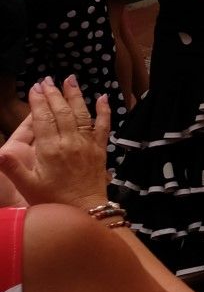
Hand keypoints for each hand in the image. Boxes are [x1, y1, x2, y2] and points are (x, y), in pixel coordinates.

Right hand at [0, 78, 112, 210]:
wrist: (86, 211)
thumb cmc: (53, 200)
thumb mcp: (27, 185)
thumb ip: (12, 167)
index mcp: (50, 149)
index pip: (43, 118)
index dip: (38, 101)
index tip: (35, 87)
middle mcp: (70, 142)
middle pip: (62, 112)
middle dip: (54, 94)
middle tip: (48, 80)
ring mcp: (87, 144)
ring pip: (82, 114)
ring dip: (76, 95)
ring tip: (70, 80)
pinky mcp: (100, 150)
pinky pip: (104, 126)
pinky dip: (104, 111)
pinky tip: (102, 98)